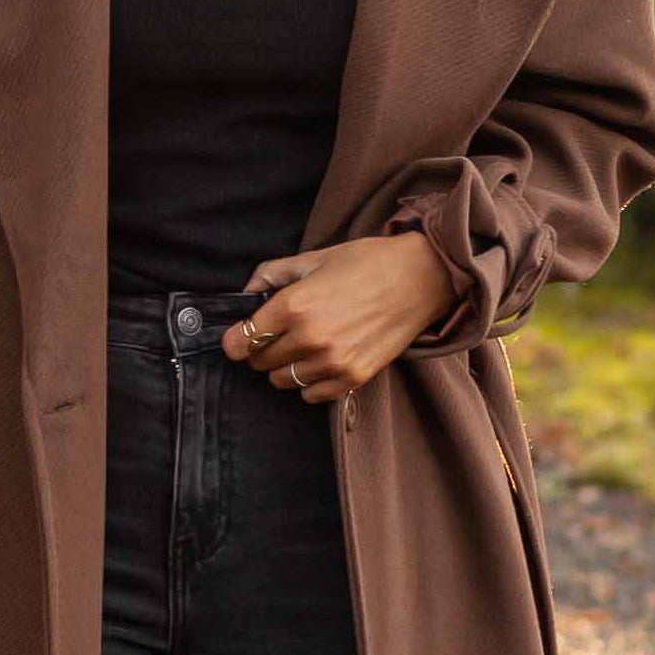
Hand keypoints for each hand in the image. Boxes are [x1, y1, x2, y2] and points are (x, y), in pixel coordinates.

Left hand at [221, 232, 456, 402]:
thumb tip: (247, 290)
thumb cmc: (368, 263)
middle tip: (277, 336)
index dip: (234, 340)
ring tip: (302, 348)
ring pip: (283, 381)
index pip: (241, 341)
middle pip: (260, 362)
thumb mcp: (314, 258)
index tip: (238, 338)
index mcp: (294, 305)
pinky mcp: (353, 378)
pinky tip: (320, 362)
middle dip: (261, 350)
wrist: (420, 279)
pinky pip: (312, 395)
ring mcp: (332, 362)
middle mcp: (309, 338)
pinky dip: (310, 383)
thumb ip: (273, 273)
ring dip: (285, 367)